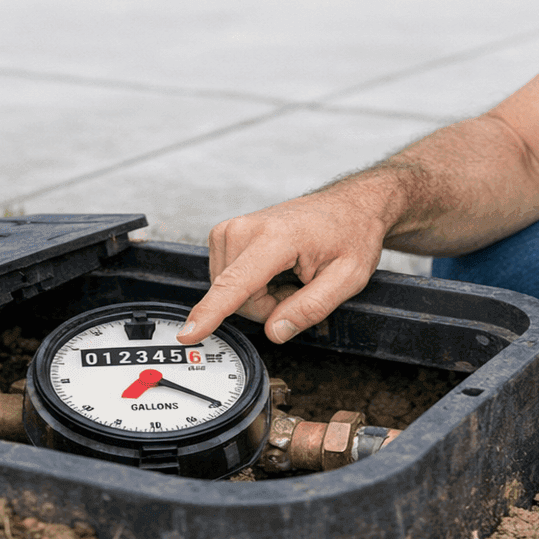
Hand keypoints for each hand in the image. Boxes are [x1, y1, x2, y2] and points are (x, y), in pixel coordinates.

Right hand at [179, 192, 387, 345]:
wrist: (348, 205)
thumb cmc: (350, 235)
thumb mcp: (348, 279)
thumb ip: (311, 308)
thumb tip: (275, 331)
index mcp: (277, 238)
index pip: (235, 284)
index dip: (210, 313)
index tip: (187, 333)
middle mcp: (246, 228)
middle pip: (236, 297)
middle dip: (267, 305)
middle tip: (300, 286)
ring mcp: (232, 229)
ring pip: (230, 291)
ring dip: (261, 294)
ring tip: (291, 274)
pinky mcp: (226, 234)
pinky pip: (229, 279)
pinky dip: (253, 283)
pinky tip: (277, 268)